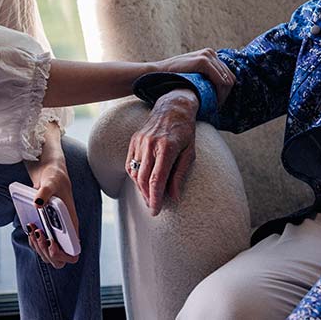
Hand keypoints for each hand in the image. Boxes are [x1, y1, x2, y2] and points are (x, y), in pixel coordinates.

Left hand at [24, 131, 79, 268]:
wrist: (48, 172)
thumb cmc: (54, 177)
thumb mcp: (50, 181)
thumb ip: (45, 191)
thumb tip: (37, 203)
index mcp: (72, 224)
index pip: (73, 252)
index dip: (62, 255)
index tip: (51, 245)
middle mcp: (65, 232)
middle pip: (58, 259)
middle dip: (46, 253)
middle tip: (39, 235)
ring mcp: (55, 232)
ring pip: (48, 255)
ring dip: (38, 248)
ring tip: (33, 229)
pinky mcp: (46, 229)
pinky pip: (40, 245)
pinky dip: (33, 241)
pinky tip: (30, 228)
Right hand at [126, 89, 198, 215]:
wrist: (172, 108)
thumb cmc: (185, 131)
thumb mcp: (190, 152)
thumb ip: (180, 174)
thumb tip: (174, 196)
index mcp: (167, 148)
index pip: (157, 179)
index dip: (155, 198)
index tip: (155, 211)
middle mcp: (150, 144)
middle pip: (143, 179)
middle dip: (147, 197)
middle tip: (153, 207)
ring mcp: (140, 141)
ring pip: (135, 173)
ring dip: (141, 188)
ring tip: (149, 197)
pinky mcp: (134, 140)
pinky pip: (130, 164)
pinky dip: (134, 177)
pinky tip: (142, 183)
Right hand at [155, 48, 233, 99]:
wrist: (157, 73)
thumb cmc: (172, 77)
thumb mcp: (192, 74)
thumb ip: (204, 77)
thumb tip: (218, 91)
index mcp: (209, 55)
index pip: (227, 74)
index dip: (224, 91)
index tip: (216, 102)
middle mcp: (210, 53)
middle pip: (229, 77)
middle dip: (225, 94)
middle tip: (216, 106)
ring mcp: (207, 55)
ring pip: (227, 80)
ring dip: (222, 95)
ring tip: (214, 105)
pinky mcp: (203, 61)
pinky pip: (220, 80)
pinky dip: (219, 93)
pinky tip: (212, 101)